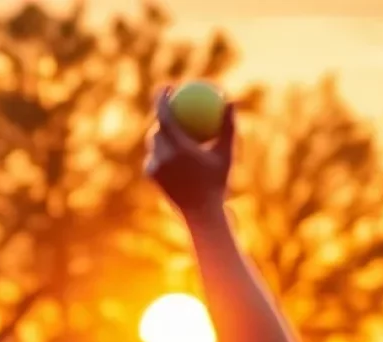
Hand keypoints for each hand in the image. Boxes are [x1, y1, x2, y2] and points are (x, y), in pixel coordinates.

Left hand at [144, 87, 236, 218]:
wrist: (201, 213)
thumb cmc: (218, 182)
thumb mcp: (227, 153)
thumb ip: (228, 126)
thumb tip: (230, 100)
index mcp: (178, 148)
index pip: (164, 116)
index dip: (161, 98)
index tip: (167, 87)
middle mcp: (162, 157)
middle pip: (155, 128)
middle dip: (161, 115)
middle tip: (168, 104)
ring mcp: (155, 168)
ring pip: (153, 142)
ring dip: (160, 132)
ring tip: (169, 124)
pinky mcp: (152, 177)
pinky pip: (154, 156)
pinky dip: (160, 149)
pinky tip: (165, 144)